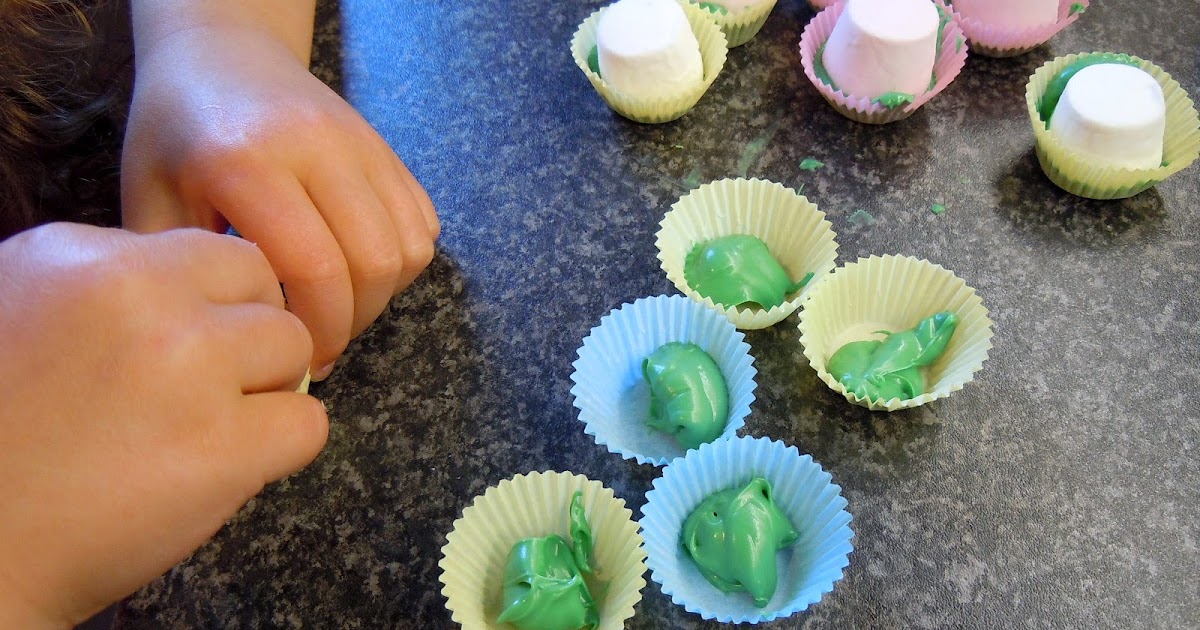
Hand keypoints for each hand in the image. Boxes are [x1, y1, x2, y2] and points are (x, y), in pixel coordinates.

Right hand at [0, 224, 327, 627]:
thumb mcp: (23, 307)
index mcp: (83, 255)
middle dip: (251, 338)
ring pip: (294, 348)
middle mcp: (140, 296)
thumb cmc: (0, 435)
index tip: (198, 343)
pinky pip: (307, 425)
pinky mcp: (221, 446)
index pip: (217, 252)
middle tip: (207, 388)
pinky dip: (279, 449)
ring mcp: (187, 366)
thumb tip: (199, 288)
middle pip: (264, 289)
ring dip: (267, 391)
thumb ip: (111, 283)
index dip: (220, 303)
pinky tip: (223, 467)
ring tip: (204, 429)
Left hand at [121, 24, 438, 380]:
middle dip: (354, 323)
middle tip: (322, 344)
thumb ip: (190, 272)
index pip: (314, 267)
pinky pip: (423, 223)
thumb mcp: (150, 199)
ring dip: (383, 296)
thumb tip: (242, 344)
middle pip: (374, 263)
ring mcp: (362, 143)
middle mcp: (317, 147)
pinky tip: (359, 269)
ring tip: (341, 308)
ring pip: (410, 248)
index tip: (296, 357)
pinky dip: (402, 263)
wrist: (222, 52)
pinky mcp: (387, 148)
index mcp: (248, 162)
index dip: (316, 328)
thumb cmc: (177, 131)